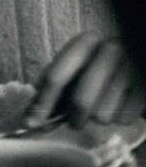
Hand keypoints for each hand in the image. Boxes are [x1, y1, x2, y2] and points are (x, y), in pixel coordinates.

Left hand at [29, 33, 145, 127]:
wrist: (139, 66)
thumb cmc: (100, 69)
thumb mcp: (75, 70)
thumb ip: (53, 90)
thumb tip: (31, 120)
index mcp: (84, 43)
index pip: (56, 77)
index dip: (43, 103)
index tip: (31, 123)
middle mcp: (109, 50)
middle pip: (80, 101)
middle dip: (74, 119)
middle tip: (74, 123)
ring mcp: (132, 68)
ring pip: (102, 114)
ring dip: (98, 119)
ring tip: (102, 107)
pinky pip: (124, 118)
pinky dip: (118, 118)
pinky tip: (120, 105)